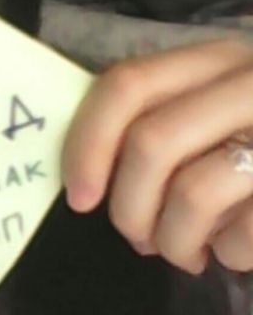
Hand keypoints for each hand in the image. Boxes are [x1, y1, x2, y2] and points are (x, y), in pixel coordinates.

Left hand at [61, 38, 252, 274]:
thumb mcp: (212, 106)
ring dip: (172, 241)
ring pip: (193, 193)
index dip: (89, 141)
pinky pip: (243, 236)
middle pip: (153, 143)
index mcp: (214, 58)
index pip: (128, 84)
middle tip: (135, 236)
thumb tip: (89, 172)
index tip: (78, 195)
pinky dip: (228, 256)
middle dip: (128, 207)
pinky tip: (235, 249)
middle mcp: (250, 83)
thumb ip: (158, 118)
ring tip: (184, 251)